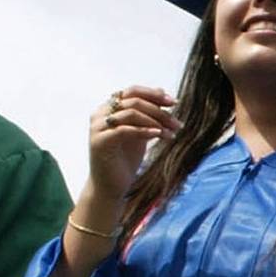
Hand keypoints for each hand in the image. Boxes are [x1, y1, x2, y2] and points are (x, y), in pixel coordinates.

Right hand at [88, 85, 176, 203]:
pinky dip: (144, 131)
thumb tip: (162, 91)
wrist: (112, 186)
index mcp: (108, 108)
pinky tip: (159, 135)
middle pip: (133, 101)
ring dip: (155, 121)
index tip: (174, 102)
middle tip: (177, 123)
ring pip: (130, 113)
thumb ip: (148, 113)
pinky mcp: (100, 142)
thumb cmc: (125, 159)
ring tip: (171, 132)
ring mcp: (98, 127)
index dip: (154, 94)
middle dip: (159, 111)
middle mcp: (100, 114)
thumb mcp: (141, 131)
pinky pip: (125, 130)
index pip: (132, 91)